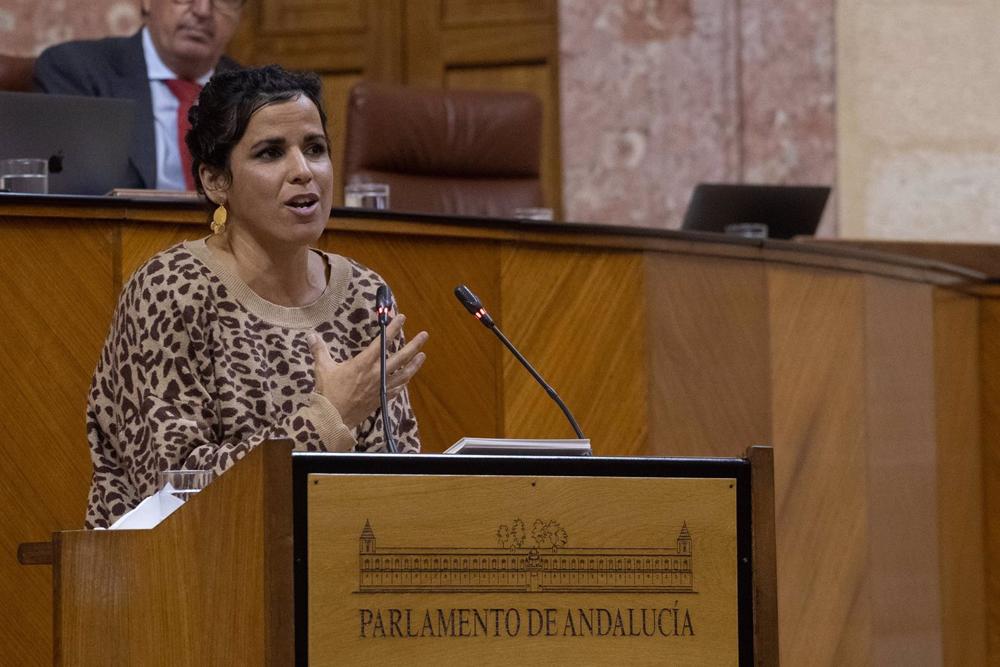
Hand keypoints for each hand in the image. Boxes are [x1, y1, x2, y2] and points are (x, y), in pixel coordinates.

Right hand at [307, 314, 427, 428]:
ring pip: (404, 374)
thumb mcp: (322, 368)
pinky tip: (408, 377)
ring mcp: (381, 387)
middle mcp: (376, 374)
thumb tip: (310, 335)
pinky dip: (404, 381)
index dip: (392, 328)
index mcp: (363, 364)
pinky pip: (398, 389)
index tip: (401, 318)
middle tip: (424, 335)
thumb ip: (319, 350)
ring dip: (415, 364)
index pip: (382, 342)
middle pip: (401, 357)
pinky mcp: (382, 398)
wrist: (334, 418)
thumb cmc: (328, 393)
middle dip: (414, 345)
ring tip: (423, 355)